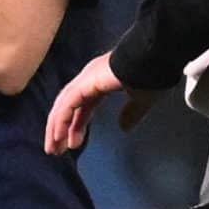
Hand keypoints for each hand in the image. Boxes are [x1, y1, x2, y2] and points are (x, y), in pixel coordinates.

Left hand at [44, 50, 158, 153]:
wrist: (155, 58)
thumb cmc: (152, 75)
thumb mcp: (142, 100)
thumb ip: (132, 113)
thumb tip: (124, 127)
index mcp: (101, 81)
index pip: (83, 106)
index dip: (76, 125)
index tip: (73, 144)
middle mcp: (89, 78)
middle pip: (68, 106)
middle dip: (62, 128)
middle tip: (57, 150)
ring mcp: (86, 79)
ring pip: (63, 105)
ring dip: (56, 127)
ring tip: (53, 149)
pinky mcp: (86, 82)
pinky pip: (68, 104)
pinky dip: (61, 120)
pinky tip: (58, 137)